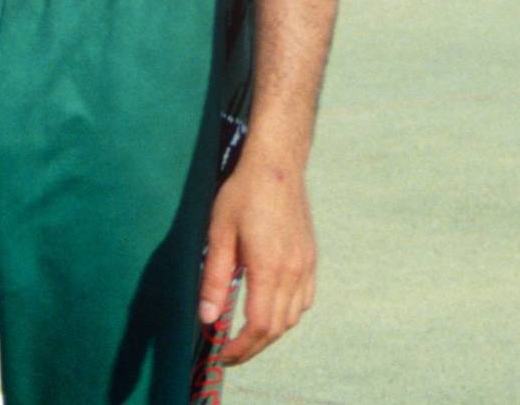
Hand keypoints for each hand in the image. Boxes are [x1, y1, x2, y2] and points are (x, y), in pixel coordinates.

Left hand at [197, 156, 316, 365]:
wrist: (277, 165)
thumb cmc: (243, 194)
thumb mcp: (219, 233)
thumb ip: (214, 278)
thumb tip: (208, 318)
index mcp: (269, 267)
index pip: (259, 325)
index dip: (241, 348)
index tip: (222, 354)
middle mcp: (293, 271)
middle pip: (277, 328)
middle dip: (253, 347)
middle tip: (228, 351)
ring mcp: (306, 265)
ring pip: (293, 317)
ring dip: (270, 332)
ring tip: (245, 333)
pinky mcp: (311, 258)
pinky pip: (304, 300)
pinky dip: (287, 314)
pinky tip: (270, 309)